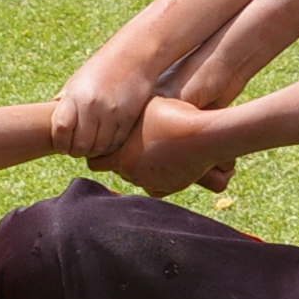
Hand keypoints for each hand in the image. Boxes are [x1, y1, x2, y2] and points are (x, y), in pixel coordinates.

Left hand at [53, 54, 156, 159]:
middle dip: (76, 151)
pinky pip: (115, 143)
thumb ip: (63, 103)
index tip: (61, 147)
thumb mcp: (75, 82)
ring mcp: (111, 113)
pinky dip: (108, 148)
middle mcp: (92, 105)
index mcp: (75, 96)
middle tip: (76, 149)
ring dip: (92, 152)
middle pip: (80, 144)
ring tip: (90, 147)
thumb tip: (46, 122)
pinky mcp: (128, 118)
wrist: (133, 57)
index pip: (61, 129)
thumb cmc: (100, 70)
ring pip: (98, 148)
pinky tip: (105, 142)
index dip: (60, 143)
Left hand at [106, 96, 226, 196]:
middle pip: (119, 169)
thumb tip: (113, 119)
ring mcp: (151, 184)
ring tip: (154, 149)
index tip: (105, 147)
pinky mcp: (169, 189)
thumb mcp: (144, 110)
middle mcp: (132, 175)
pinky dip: (160, 175)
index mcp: (121, 157)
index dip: (99, 154)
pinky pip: (158, 184)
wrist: (203, 136)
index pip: (96, 163)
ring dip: (142, 167)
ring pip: (139, 177)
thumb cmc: (172, 116)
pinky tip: (167, 159)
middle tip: (134, 143)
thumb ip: (126, 121)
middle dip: (124, 158)